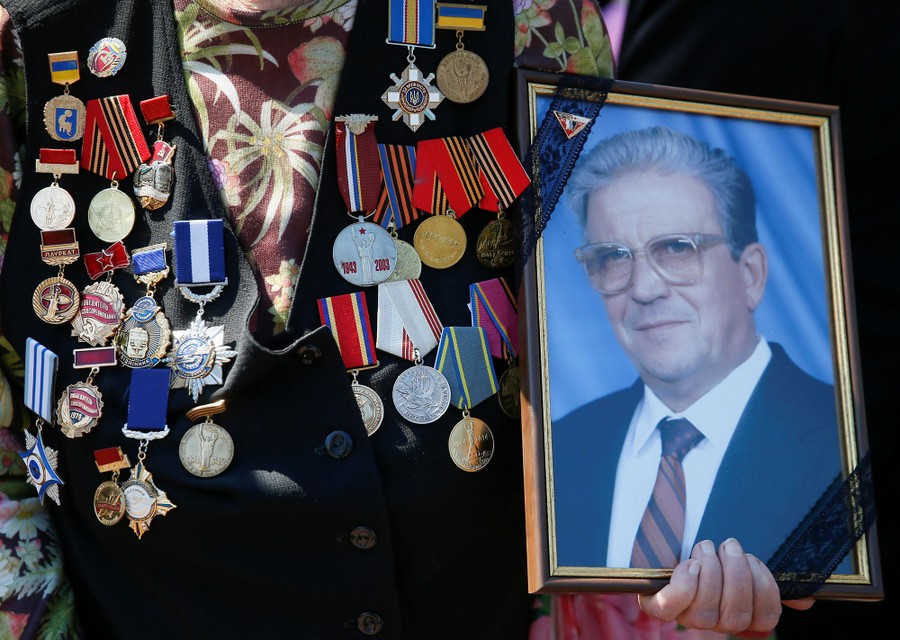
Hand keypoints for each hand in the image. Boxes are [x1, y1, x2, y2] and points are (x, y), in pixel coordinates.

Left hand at [638, 538, 814, 633]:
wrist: (667, 553)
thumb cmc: (711, 559)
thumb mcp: (742, 567)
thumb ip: (768, 582)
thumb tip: (805, 599)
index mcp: (739, 616)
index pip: (765, 619)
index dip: (765, 588)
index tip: (754, 560)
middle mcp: (714, 623)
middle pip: (737, 615)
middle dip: (737, 573)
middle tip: (729, 545)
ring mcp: (686, 617)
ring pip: (707, 608)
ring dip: (711, 569)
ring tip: (707, 546)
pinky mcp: (660, 605)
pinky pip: (672, 605)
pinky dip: (685, 584)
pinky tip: (691, 564)